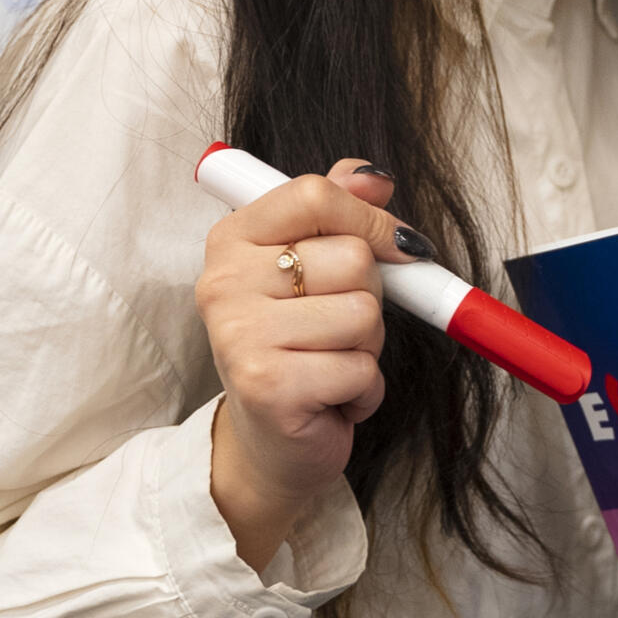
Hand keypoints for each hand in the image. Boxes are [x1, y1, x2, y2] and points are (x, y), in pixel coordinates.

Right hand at [196, 160, 416, 570]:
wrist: (271, 441)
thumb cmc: (296, 345)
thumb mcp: (310, 266)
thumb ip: (337, 210)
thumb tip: (374, 176)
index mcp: (232, 239)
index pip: (314, 194)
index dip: (369, 218)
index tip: (393, 243)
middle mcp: (224, 283)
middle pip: (352, 258)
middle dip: (368, 297)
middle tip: (334, 328)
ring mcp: (241, 336)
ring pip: (364, 313)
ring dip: (367, 347)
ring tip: (330, 361)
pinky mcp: (269, 387)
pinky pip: (363, 368)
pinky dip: (364, 390)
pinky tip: (330, 398)